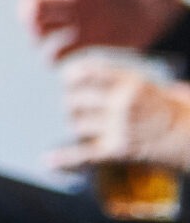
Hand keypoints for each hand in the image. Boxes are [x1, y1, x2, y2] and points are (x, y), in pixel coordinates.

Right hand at [26, 0, 179, 58]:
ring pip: (43, 24)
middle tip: (33, 22)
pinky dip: (54, 55)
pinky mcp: (85, 41)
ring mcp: (79, 22)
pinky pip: (60, 49)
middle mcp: (77, 1)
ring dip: (36, 32)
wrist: (162, 26)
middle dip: (30, 10)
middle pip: (39, 0)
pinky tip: (55, 60)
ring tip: (40, 41)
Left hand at [49, 56, 189, 172]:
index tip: (64, 81)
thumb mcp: (136, 81)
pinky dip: (65, 158)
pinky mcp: (118, 149)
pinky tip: (47, 160)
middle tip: (77, 107)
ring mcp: (120, 127)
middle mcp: (123, 103)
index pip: (84, 73)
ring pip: (75, 124)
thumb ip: (105, 72)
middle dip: (69, 104)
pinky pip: (85, 153)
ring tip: (86, 125)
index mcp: (127, 82)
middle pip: (73, 100)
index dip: (68, 77)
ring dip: (74, 125)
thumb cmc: (152, 104)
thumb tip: (62, 63)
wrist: (183, 133)